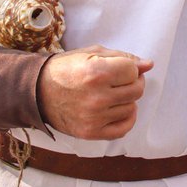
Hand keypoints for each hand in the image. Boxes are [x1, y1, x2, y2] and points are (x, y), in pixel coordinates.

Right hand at [37, 45, 151, 139]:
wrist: (38, 91)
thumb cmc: (67, 68)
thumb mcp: (93, 54)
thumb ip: (123, 58)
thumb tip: (149, 64)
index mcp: (97, 72)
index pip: (133, 71)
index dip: (129, 68)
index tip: (120, 68)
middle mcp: (97, 97)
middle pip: (136, 90)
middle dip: (133, 82)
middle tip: (120, 80)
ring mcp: (94, 117)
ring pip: (131, 108)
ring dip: (127, 100)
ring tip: (113, 93)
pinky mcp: (91, 132)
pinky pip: (123, 129)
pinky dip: (127, 119)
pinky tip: (118, 109)